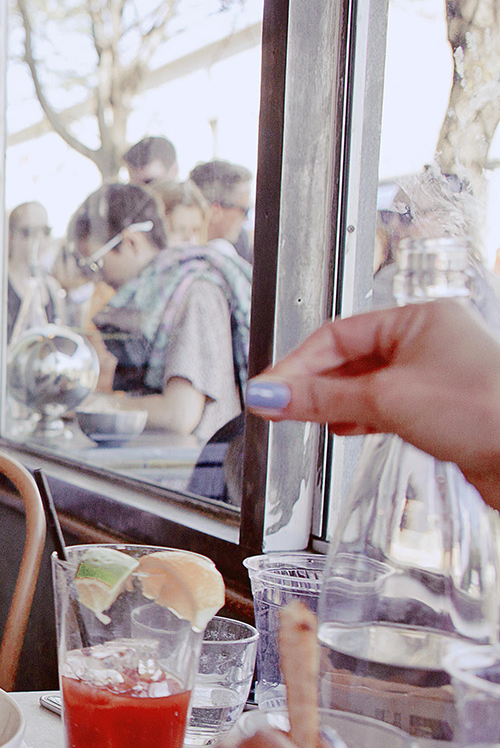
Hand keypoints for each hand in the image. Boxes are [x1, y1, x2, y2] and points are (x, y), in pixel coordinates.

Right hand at [247, 300, 499, 506]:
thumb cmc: (485, 410)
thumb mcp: (387, 399)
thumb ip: (322, 399)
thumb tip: (271, 395)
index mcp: (419, 320)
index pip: (337, 334)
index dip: (296, 364)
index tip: (268, 390)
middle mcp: (428, 342)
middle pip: (349, 358)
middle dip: (312, 384)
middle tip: (276, 406)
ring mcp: (435, 376)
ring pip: (366, 384)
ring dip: (333, 403)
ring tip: (303, 419)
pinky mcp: (440, 409)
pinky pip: (386, 406)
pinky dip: (359, 417)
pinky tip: (344, 428)